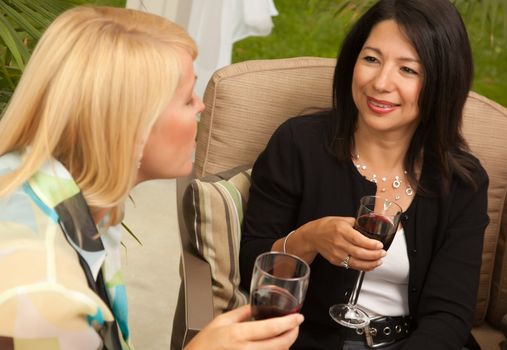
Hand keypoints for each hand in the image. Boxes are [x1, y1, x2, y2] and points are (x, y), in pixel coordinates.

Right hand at [185, 305, 303, 349]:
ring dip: (286, 345)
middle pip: (280, 344)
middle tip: (296, 325)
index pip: (271, 328)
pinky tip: (275, 346)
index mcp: (238, 334)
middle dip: (293, 334)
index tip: (299, 317)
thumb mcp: (220, 321)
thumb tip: (256, 307)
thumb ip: (241, 313)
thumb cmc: (204, 344)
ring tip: (286, 334)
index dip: (289, 323)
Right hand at [297, 216, 385, 270]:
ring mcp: (337, 254)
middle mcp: (339, 243)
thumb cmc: (326, 226)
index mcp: (341, 230)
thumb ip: (356, 224)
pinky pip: (352, 266)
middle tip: (383, 253)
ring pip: (357, 262)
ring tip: (379, 260)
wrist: (312, 236)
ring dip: (371, 263)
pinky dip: (363, 267)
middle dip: (374, 255)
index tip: (380, 245)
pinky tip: (371, 265)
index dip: (371, 244)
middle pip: (360, 253)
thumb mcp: (341, 220)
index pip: (358, 240)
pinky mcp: (336, 261)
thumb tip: (369, 226)